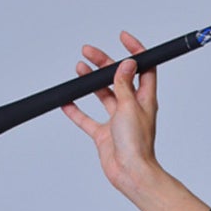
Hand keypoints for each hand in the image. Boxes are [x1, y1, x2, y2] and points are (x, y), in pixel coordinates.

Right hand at [61, 29, 159, 195]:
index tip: (123, 38)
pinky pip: (87, 119)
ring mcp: (117, 121)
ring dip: (91, 81)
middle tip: (89, 52)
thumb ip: (125, 85)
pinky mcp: (104, 134)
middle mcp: (131, 109)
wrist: (130, 173)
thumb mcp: (130, 106)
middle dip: (104, 63)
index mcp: (144, 100)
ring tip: (79, 68)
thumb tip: (127, 63)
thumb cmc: (136, 144)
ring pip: (102, 95)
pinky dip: (76, 110)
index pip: (144, 69)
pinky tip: (66, 101)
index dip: (136, 52)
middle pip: (118, 78)